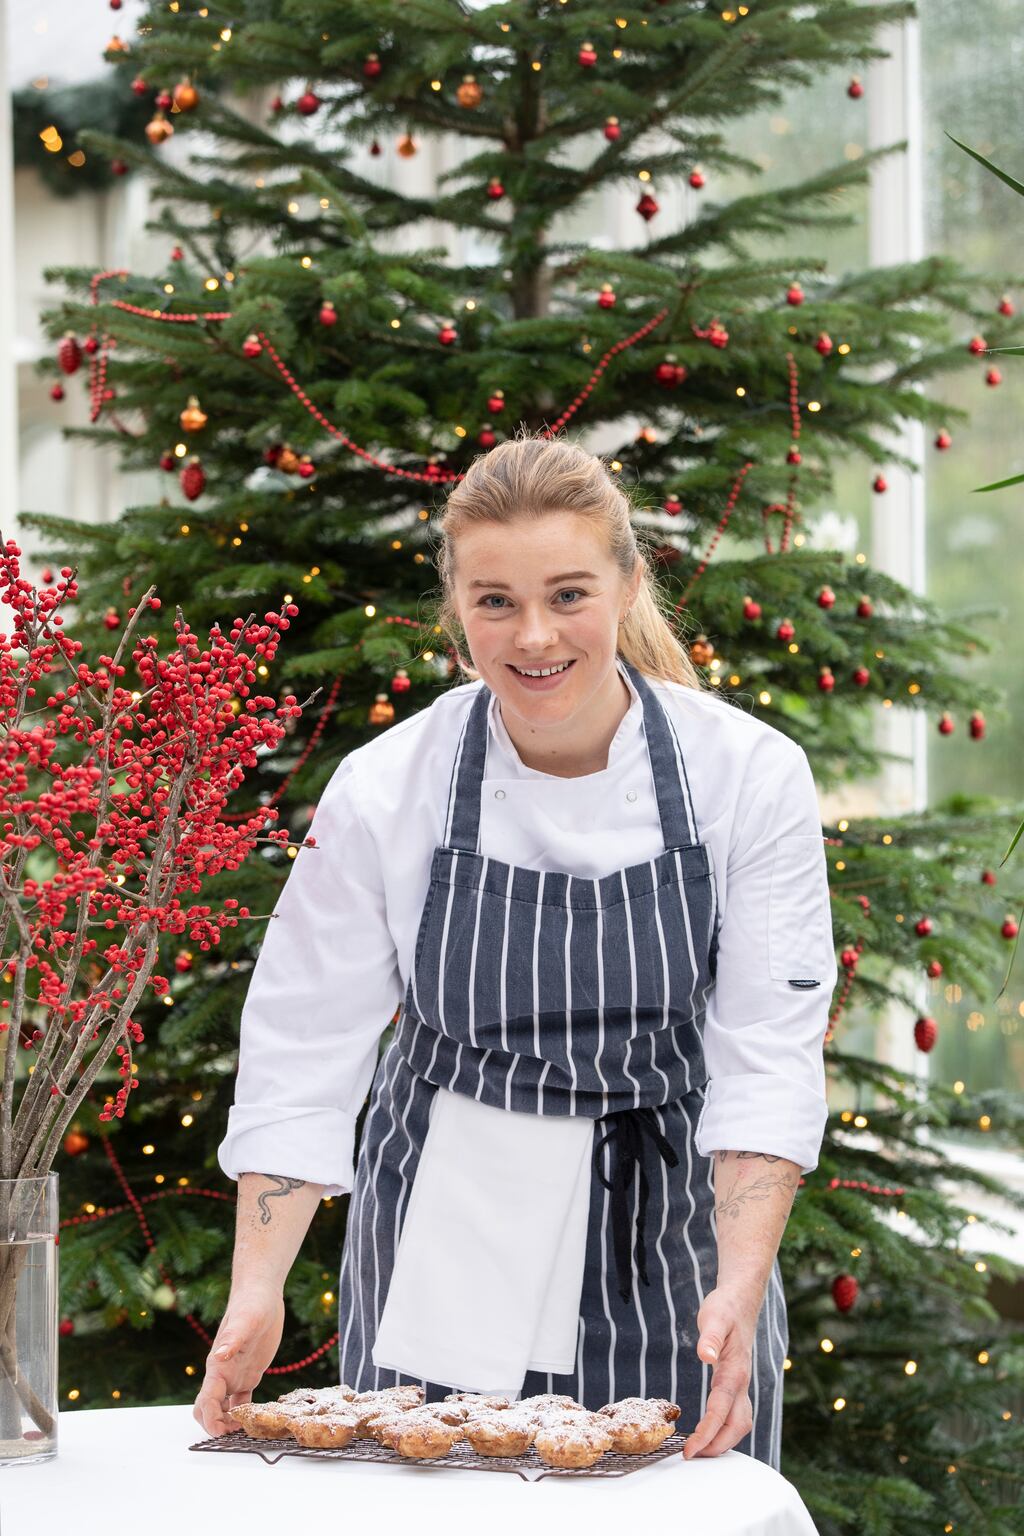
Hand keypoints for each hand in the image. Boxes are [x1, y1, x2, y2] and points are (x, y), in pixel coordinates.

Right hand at [193, 1288, 284, 1436]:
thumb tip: (218, 1355)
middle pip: (207, 1409)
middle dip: (215, 1425)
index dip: (210, 1419)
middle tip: (236, 1433)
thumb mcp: (245, 1320)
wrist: (261, 1294)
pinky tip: (257, 1419)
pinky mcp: (249, 1375)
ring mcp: (235, 1376)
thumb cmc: (251, 1304)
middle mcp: (222, 1374)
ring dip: (229, 1422)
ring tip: (249, 1429)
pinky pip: (241, 1402)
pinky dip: (244, 1414)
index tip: (222, 1432)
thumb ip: (232, 1338)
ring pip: (223, 1409)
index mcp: (217, 1366)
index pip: (206, 1401)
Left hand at [681, 1285, 756, 1458]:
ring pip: (740, 1423)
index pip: (720, 1412)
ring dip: (722, 1440)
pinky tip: (709, 1430)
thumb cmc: (725, 1307)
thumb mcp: (713, 1317)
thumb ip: (709, 1337)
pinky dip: (724, 1428)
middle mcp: (741, 1382)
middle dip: (717, 1446)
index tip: (689, 1449)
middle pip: (736, 1426)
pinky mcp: (737, 1381)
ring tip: (699, 1449)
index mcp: (734, 1371)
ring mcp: (742, 1383)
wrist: (741, 1298)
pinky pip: (736, 1413)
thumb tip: (705, 1356)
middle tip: (691, 1456)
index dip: (706, 1434)